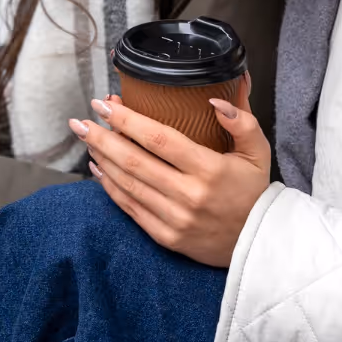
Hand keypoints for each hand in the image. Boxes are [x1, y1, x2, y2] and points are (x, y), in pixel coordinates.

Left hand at [70, 75, 269, 267]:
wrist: (257, 242)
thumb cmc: (254, 191)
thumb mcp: (259, 151)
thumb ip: (242, 121)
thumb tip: (215, 98)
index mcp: (210, 169)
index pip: (159, 139)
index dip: (129, 120)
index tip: (107, 104)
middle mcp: (188, 195)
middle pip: (134, 161)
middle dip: (103, 137)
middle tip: (82, 120)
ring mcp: (174, 218)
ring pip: (127, 184)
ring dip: (102, 159)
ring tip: (88, 138)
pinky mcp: (165, 236)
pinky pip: (130, 208)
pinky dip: (110, 187)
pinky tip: (99, 169)